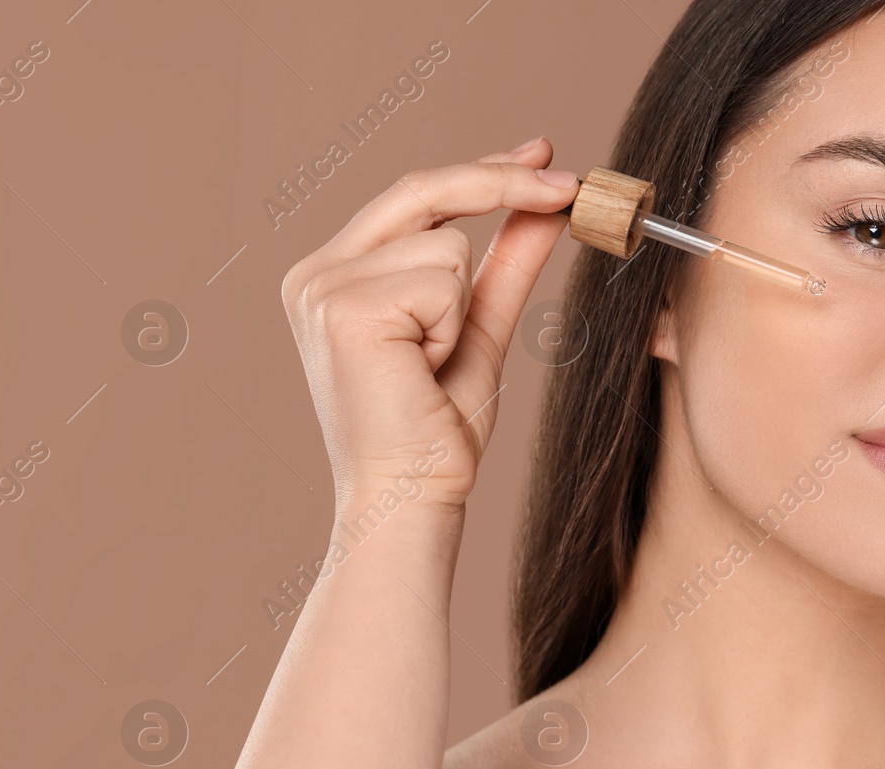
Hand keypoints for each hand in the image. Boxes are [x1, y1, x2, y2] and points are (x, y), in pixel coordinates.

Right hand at [279, 137, 577, 513]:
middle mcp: (315, 273)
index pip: (415, 197)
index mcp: (336, 276)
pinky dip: (454, 325)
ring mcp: (322, 286)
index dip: (483, 172)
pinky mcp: (343, 305)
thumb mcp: (480, 331)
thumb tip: (546, 209)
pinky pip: (443, 277)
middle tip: (569, 188)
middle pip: (424, 190)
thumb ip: (507, 266)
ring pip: (447, 243)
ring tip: (433, 365)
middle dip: (503, 184)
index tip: (543, 155)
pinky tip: (423, 370)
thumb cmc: (438, 433)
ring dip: (465, 308)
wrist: (414, 497)